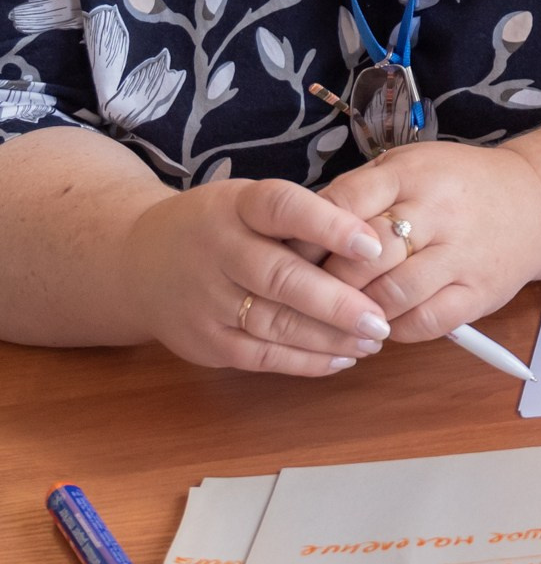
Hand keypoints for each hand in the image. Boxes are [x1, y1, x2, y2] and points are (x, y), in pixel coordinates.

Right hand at [119, 179, 390, 375]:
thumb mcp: (248, 202)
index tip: (375, 246)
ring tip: (374, 339)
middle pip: (280, 278)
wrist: (136, 264)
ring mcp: (205, 300)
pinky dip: (304, 361)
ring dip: (330, 338)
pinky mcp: (202, 341)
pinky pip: (259, 357)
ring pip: (274, 324)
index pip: (283, 209)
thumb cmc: (219, 227)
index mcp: (236, 206)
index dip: (330, 226)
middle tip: (382, 319)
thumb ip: (302, 217)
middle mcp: (216, 251)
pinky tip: (342, 359)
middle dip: (337, 303)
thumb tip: (380, 240)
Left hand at [314, 140, 540, 342]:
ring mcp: (463, 256)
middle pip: (364, 257)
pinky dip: (394, 329)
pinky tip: (384, 322)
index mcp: (414, 174)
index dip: (308, 236)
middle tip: (308, 293)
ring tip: (344, 311)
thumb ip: (358, 192)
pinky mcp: (480, 293)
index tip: (287, 255)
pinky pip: (424, 323)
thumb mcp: (409, 166)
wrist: (538, 202)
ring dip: (358, 311)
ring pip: (391, 296)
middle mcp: (439, 213)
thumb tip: (297, 233)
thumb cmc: (459, 186)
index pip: (344, 206)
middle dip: (327, 281)